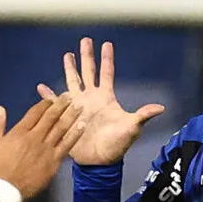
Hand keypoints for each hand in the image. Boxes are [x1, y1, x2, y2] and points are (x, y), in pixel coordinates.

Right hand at [0, 94, 85, 198]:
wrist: (6, 190)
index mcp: (20, 132)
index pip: (35, 113)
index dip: (45, 103)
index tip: (52, 97)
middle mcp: (35, 138)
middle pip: (51, 117)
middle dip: (61, 105)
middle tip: (70, 96)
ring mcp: (46, 150)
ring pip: (61, 128)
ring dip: (71, 115)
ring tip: (80, 105)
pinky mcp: (53, 162)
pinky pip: (67, 145)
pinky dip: (75, 134)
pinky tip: (82, 126)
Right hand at [36, 37, 164, 165]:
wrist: (99, 161)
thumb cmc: (117, 145)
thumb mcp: (131, 128)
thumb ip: (142, 116)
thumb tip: (161, 108)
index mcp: (106, 97)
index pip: (106, 73)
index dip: (107, 59)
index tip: (107, 43)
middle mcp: (91, 98)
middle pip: (88, 71)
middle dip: (87, 56)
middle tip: (85, 40)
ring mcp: (78, 106)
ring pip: (72, 82)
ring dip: (69, 69)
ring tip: (67, 55)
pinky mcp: (67, 116)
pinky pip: (55, 103)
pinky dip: (48, 96)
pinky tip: (41, 87)